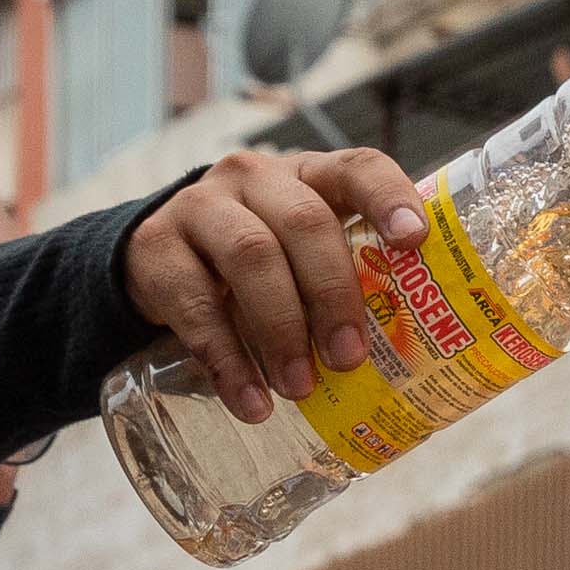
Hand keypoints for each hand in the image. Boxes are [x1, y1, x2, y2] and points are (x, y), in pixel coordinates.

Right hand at [120, 149, 428, 425]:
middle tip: (349, 358)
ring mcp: (202, 207)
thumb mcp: (298, 258)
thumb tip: (413, 368)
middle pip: (304, 222)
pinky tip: (250, 401)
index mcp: (308, 176)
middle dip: (332, 293)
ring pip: (250, 256)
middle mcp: (256, 179)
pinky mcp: (156, 248)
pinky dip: (227, 359)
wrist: (155, 260)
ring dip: (281, 329)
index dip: (388, 198)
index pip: (356, 168)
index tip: (414, 241)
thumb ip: (343, 284)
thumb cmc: (254, 264)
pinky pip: (195, 304)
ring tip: (299, 388)